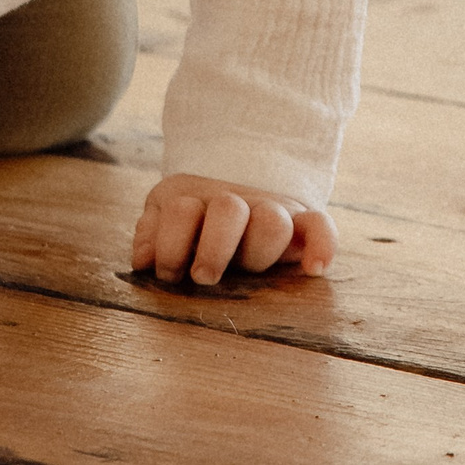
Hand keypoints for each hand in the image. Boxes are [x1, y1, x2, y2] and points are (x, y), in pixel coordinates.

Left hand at [131, 173, 337, 285]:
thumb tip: (142, 259)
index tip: (164, 271)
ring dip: (256, 250)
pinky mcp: (301, 224)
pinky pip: (320, 225)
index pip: (183, 210)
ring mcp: (270, 212)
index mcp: (197, 201)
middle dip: (212, 248)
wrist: (234, 189)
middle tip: (202, 275)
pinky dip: (323, 244)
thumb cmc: (194, 216)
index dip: (170, 243)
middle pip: (229, 211)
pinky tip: (314, 269)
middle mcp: (236, 204)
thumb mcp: (164, 212)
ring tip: (247, 271)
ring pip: (272, 222)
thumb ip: (151, 232)